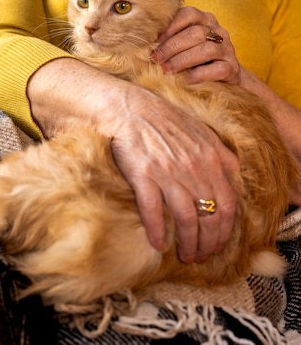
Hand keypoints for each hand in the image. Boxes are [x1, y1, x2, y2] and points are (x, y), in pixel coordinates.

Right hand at [108, 85, 238, 263]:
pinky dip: (157, 231)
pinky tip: (157, 244)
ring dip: (188, 243)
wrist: (128, 107)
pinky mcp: (143, 176)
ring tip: (184, 255)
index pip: (227, 205)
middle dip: (208, 243)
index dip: (225, 230)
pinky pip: (153, 211)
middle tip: (201, 256)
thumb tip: (235, 169)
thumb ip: (221, 152)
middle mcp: (192, 169)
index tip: (218, 243)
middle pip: (210, 217)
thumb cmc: (164, 118)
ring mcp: (168, 173)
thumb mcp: (201, 130)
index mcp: (210, 159)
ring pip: (187, 219)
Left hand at [152, 6, 240, 84]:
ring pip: (206, 50)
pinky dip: (199, 74)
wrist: (224, 77)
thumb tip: (144, 43)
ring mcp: (227, 49)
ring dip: (182, 60)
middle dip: (171, 46)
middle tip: (155, 58)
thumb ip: (170, 38)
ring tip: (166, 69)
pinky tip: (185, 79)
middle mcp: (218, 31)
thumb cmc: (195, 58)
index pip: (188, 14)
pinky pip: (217, 69)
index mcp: (205, 19)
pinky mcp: (232, 68)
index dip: (170, 25)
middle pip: (195, 33)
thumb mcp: (184, 44)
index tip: (154, 39)